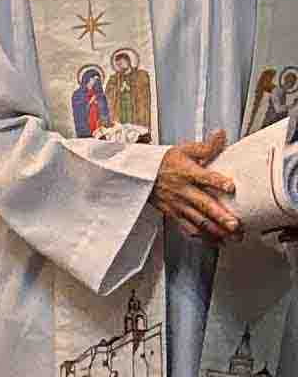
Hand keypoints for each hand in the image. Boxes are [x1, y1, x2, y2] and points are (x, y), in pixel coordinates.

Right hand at [156, 129, 239, 244]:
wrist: (140, 176)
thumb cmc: (164, 163)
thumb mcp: (184, 150)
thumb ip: (206, 146)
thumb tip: (221, 134)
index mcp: (187, 173)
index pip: (203, 177)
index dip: (217, 181)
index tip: (231, 186)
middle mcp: (184, 191)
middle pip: (203, 205)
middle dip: (220, 216)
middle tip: (235, 224)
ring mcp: (179, 205)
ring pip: (199, 221)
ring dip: (216, 231)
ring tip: (232, 237)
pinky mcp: (175, 215)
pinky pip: (189, 228)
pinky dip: (203, 237)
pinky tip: (216, 242)